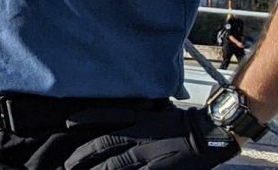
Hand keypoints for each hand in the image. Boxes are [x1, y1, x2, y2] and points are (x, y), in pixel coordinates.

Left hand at [65, 107, 238, 169]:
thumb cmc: (185, 122)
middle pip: (104, 145)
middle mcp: (139, 134)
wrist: (210, 132)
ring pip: (114, 164)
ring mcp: (147, 153)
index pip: (105, 117)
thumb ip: (139, 117)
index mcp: (138, 119)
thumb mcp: (157, 113)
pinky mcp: (157, 168)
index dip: (85, 120)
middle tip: (67, 164)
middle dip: (83, 155)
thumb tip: (126, 120)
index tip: (67, 124)